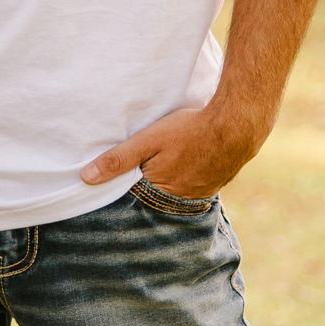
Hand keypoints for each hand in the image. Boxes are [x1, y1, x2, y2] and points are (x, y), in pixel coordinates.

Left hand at [80, 102, 264, 202]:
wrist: (238, 125)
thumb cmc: (189, 131)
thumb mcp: (148, 140)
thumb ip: (118, 159)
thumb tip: (86, 178)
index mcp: (160, 192)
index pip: (134, 197)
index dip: (126, 187)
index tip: (115, 182)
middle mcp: (180, 200)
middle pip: (156, 195)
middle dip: (146, 187)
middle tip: (142, 168)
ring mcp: (201, 193)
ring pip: (175, 191)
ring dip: (168, 182)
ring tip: (165, 164)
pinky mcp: (216, 184)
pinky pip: (194, 185)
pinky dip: (187, 177)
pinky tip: (186, 163)